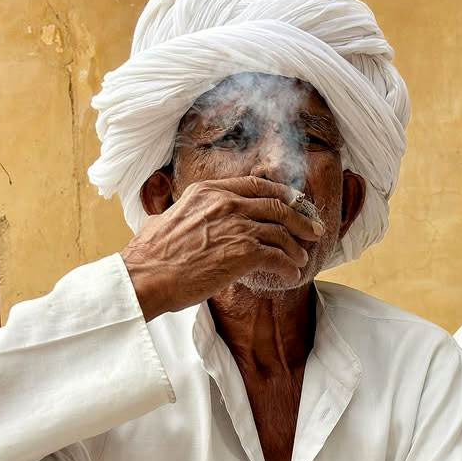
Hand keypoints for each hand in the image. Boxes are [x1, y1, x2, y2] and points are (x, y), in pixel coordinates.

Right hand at [120, 176, 324, 319]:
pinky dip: (289, 265)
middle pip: (277, 205)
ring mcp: (237, 226)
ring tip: (301, 257)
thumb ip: (178, 213)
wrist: (147, 275)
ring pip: (282, 232)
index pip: (256, 185)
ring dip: (296, 246)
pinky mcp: (244, 253)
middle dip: (301, 218)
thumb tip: (169, 217)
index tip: (295, 202)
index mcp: (209, 191)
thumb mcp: (164, 219)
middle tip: (314, 229)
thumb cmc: (151, 256)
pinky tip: (291, 273)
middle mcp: (226, 203)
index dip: (282, 193)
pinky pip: (278, 256)